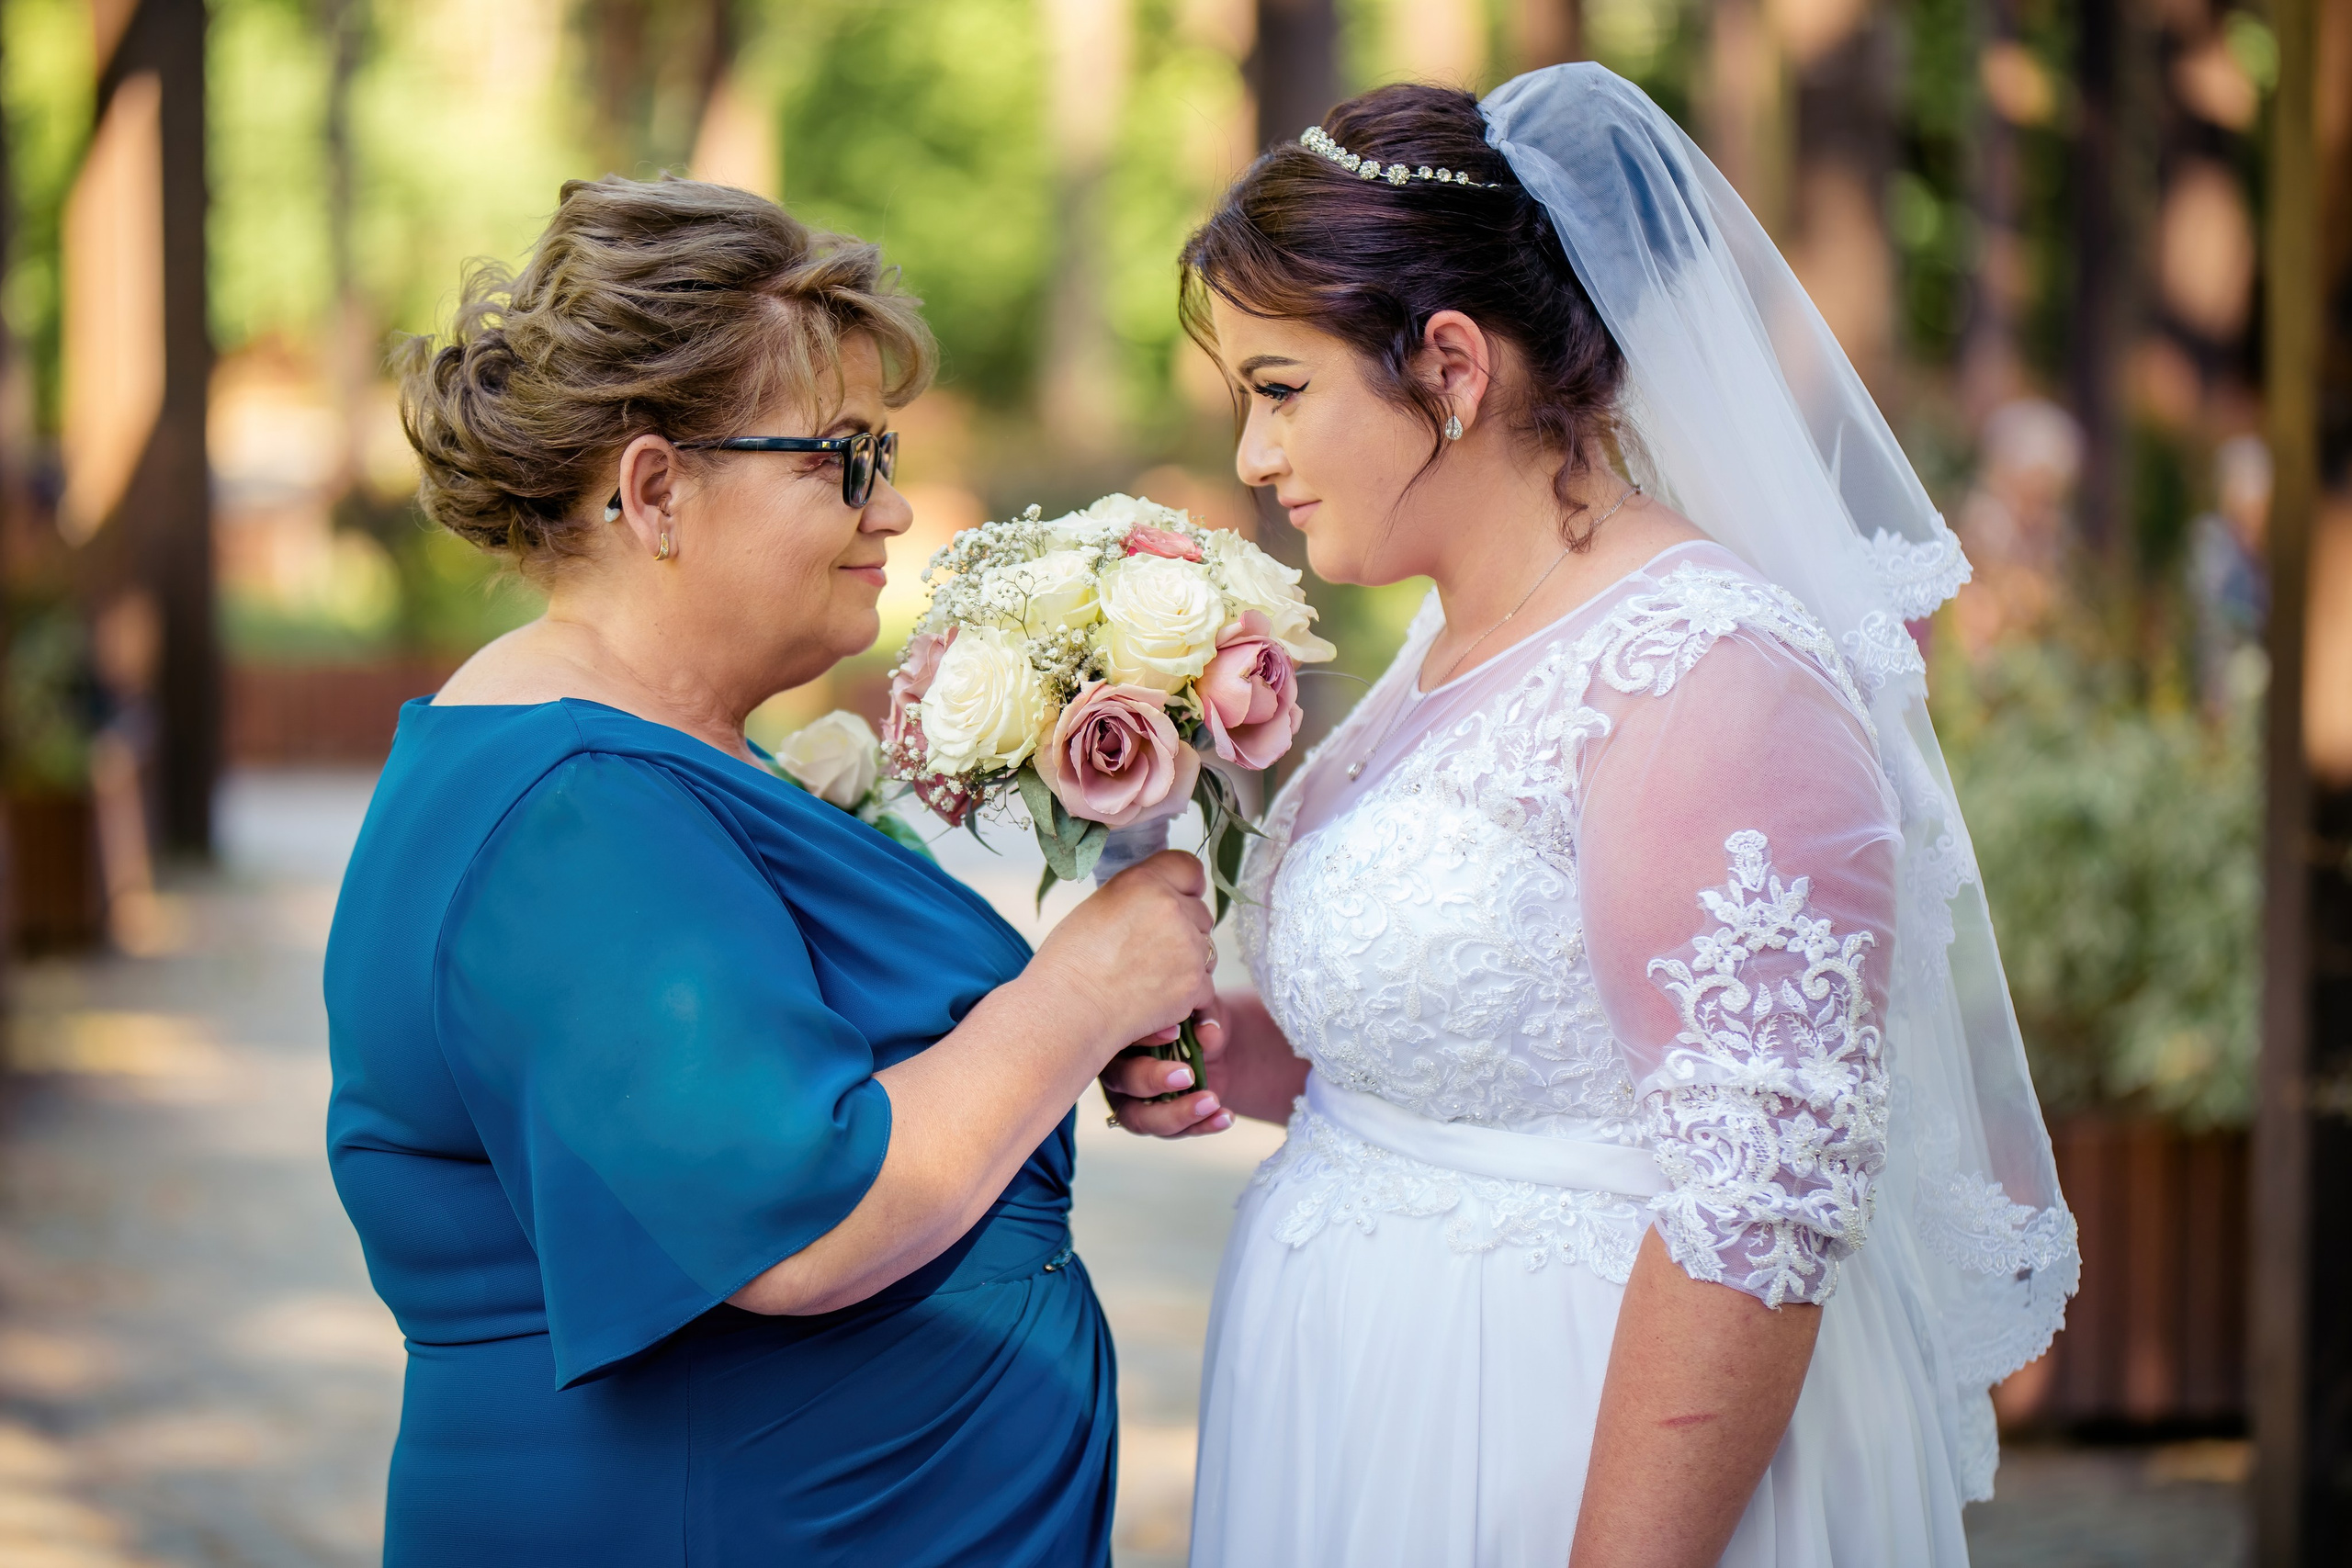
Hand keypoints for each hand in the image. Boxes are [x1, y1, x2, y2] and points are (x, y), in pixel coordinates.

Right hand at [1026, 850, 1218, 1059]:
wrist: (1066, 1011)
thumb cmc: (1070, 962)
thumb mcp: (1100, 905)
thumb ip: (1139, 895)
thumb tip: (1164, 899)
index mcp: (1143, 882)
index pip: (1190, 868)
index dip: (1186, 886)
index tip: (1179, 899)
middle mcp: (1171, 908)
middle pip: (1202, 912)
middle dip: (1186, 929)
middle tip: (1151, 949)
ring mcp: (1187, 947)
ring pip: (1207, 950)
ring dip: (1189, 961)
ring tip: (1149, 975)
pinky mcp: (1194, 983)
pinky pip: (1206, 985)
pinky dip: (1187, 994)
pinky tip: (1155, 996)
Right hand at [1101, 996, 1231, 1136]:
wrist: (1210, 1051)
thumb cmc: (1193, 1022)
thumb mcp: (1204, 1014)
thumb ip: (1205, 1018)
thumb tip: (1208, 1033)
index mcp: (1119, 1035)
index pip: (1118, 1036)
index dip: (1143, 1037)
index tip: (1176, 1033)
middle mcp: (1117, 1071)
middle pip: (1122, 1081)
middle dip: (1153, 1080)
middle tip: (1187, 1076)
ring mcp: (1130, 1102)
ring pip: (1140, 1119)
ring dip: (1177, 1114)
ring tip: (1211, 1102)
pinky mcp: (1153, 1123)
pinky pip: (1172, 1132)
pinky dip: (1201, 1125)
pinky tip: (1225, 1116)